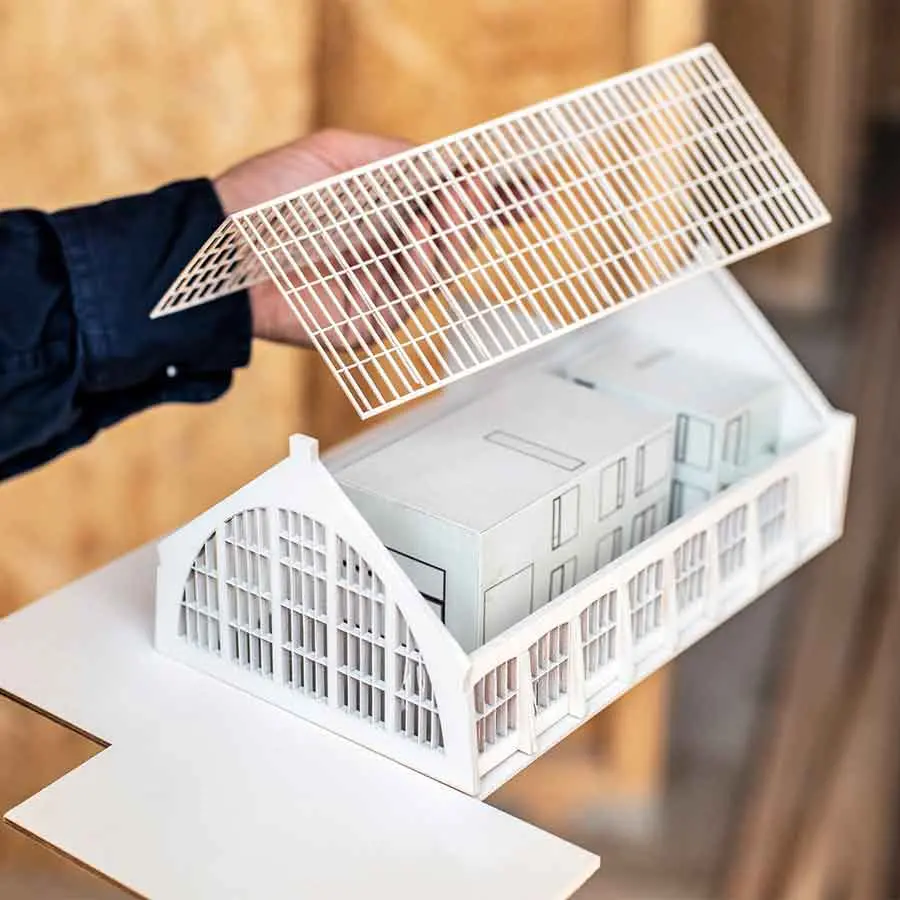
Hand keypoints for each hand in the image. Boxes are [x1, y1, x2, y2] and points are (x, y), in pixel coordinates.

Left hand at [215, 128, 539, 350]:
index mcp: (386, 215)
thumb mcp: (338, 156)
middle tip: (486, 186)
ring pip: (441, 267)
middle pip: (455, 239)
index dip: (494, 203)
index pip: (451, 210)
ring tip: (456, 197)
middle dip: (477, 212)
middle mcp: (389, 254)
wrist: (220, 249)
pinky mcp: (369, 323)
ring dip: (454, 231)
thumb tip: (453, 167)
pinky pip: (410, 296)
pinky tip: (418, 233)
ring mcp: (382, 291)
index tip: (534, 190)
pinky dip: (420, 263)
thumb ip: (397, 160)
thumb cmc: (269, 198)